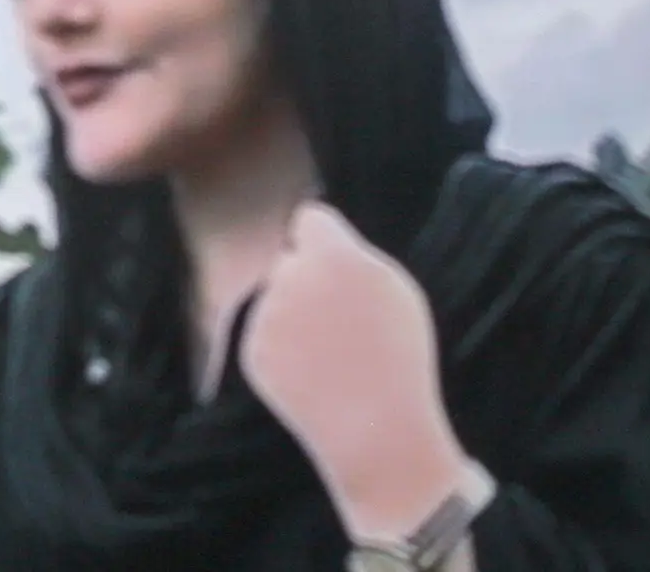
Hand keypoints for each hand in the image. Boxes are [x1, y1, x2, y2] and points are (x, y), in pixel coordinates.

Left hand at [238, 202, 466, 539]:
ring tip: (333, 355)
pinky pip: (266, 335)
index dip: (321, 239)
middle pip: (290, 261)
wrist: (377, 430)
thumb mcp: (396, 293)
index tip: (328, 254)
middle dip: (308, 281)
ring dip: (295, 317)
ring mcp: (266, 314)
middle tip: (339, 321)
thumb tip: (311, 227)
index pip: (309, 218)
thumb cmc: (397, 357)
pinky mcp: (252, 349)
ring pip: (276, 300)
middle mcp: (291, 277)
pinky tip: (315, 375)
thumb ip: (352, 256)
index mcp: (333, 257)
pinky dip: (284, 351)